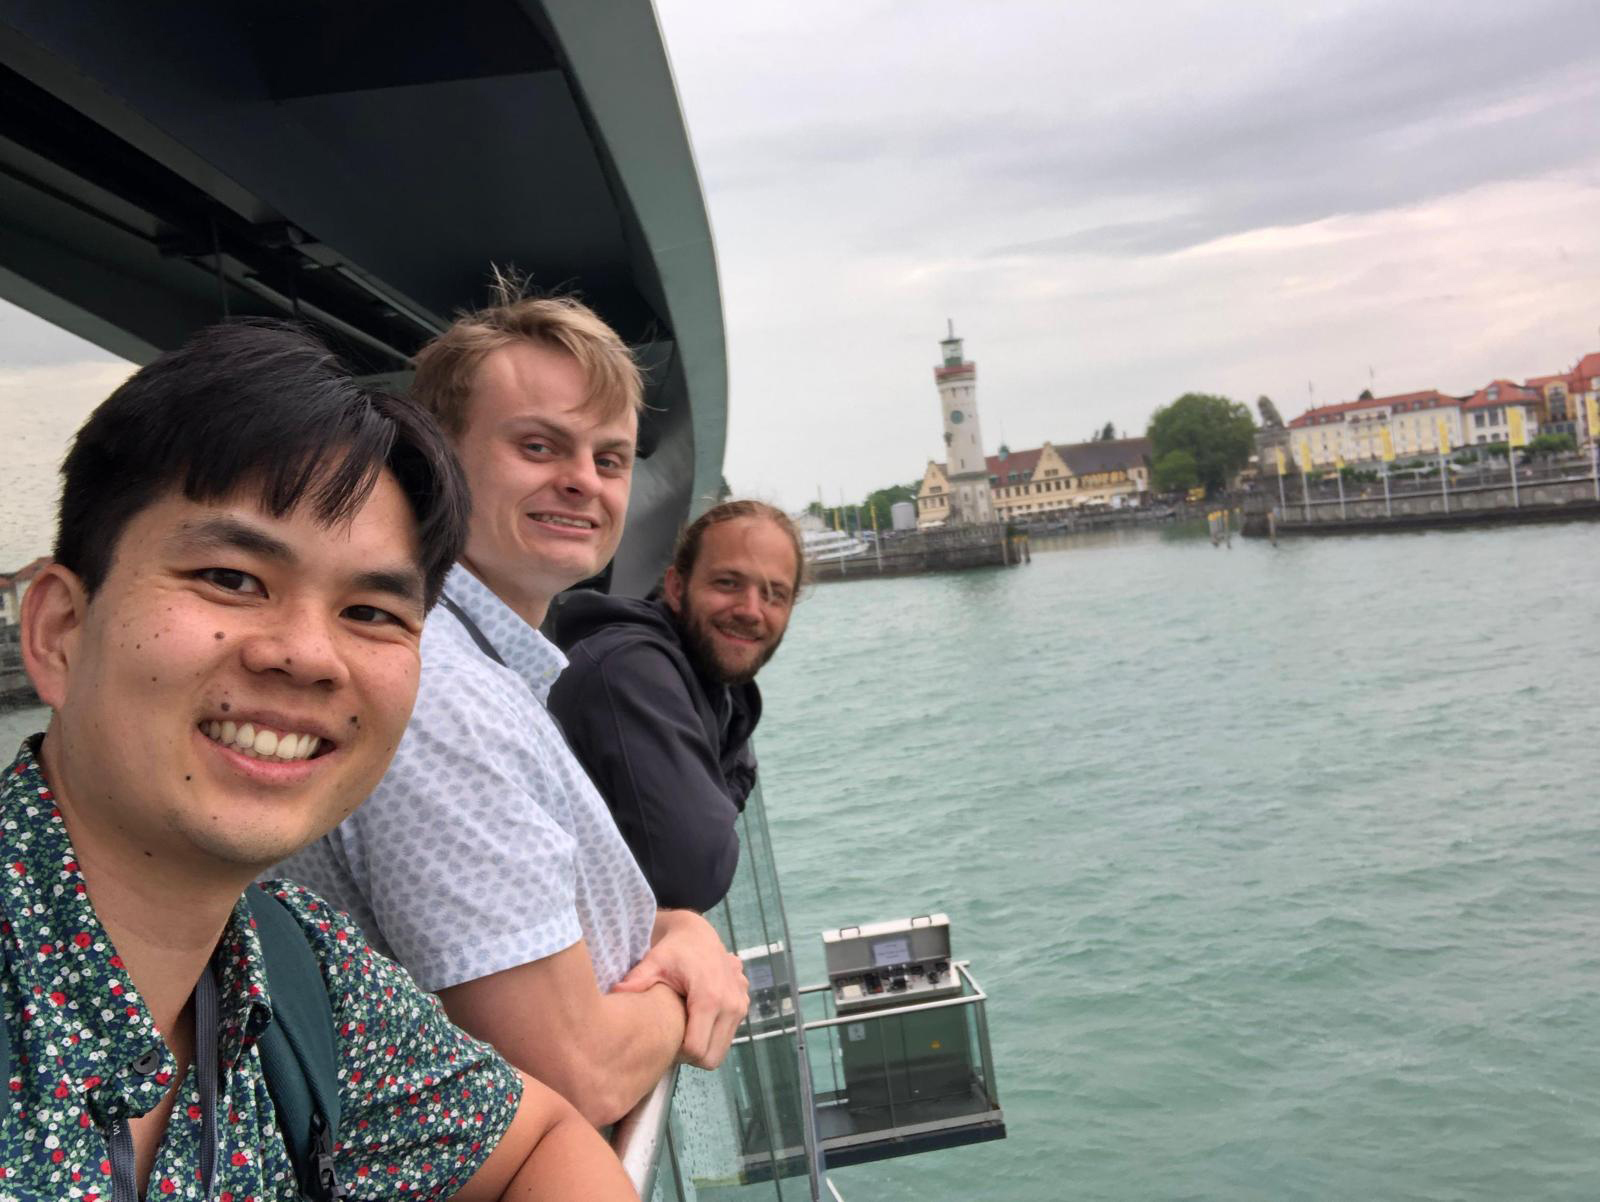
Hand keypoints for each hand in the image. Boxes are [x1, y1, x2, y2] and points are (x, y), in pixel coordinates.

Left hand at [611, 911, 748, 1068]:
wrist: (699, 934)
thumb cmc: (674, 950)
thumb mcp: (654, 962)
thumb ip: (638, 980)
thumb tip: (615, 992)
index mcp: (710, 998)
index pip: (695, 1050)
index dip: (676, 1053)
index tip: (662, 1039)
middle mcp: (731, 1005)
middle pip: (711, 1058)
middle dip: (690, 1058)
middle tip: (672, 1039)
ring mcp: (740, 1007)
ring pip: (720, 1052)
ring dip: (702, 1049)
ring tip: (682, 1030)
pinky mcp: (743, 1007)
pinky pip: (727, 1038)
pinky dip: (712, 1038)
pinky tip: (696, 1022)